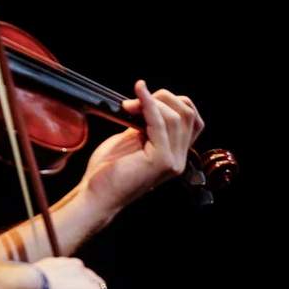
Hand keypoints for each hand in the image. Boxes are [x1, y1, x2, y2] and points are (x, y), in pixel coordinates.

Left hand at [77, 80, 204, 213]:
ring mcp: (172, 161)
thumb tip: (147, 99)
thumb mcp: (133, 139)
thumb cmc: (109, 170)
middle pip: (187, 114)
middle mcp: (179, 159)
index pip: (192, 120)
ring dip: (152, 102)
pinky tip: (138, 93)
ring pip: (176, 117)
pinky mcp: (161, 160)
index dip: (173, 102)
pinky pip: (160, 123)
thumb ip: (146, 123)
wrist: (97, 195)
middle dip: (164, 98)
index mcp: (175, 154)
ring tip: (128, 105)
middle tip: (136, 99)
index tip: (146, 97)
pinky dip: (148, 103)